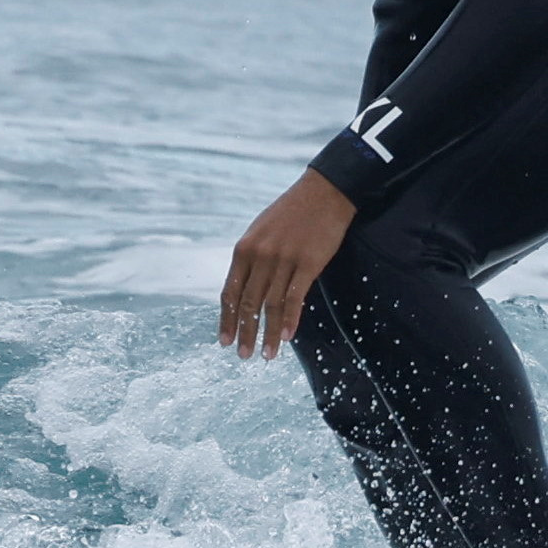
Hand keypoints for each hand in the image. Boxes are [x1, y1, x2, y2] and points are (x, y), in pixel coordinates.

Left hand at [218, 169, 356, 357]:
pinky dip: (289, 319)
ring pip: (271, 305)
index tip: (224, 341)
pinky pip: (295, 297)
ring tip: (267, 355)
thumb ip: (251, 259)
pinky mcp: (308, 262)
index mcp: (244, 249)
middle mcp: (260, 256)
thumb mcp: (260, 231)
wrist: (323, 191)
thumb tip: (244, 288)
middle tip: (243, 356)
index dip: (227, 319)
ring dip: (268, 334)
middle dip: (245, 333)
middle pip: (248, 303)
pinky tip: (286, 337)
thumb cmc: (291, 212)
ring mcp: (284, 259)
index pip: (230, 292)